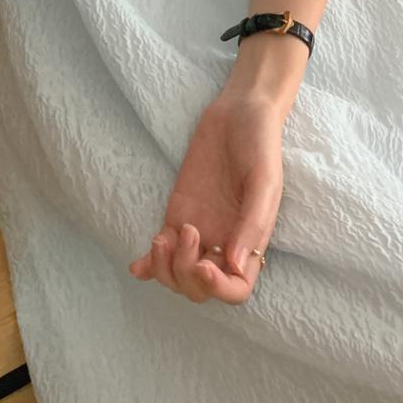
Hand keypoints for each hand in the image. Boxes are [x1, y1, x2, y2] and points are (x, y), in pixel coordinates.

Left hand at [131, 83, 283, 305]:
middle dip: (187, 275)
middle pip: (200, 289)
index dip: (218, 289)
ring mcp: (198, 233)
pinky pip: (161, 252)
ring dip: (165, 269)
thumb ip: (253, 223)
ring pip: (177, 275)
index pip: (236, 289)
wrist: (239, 112)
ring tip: (163, 238)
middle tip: (189, 232)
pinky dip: (147, 265)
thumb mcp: (265, 180)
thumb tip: (236, 266)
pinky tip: (137, 265)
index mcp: (250, 243)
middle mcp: (223, 244)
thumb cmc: (260, 143)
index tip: (205, 266)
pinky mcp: (176, 216)